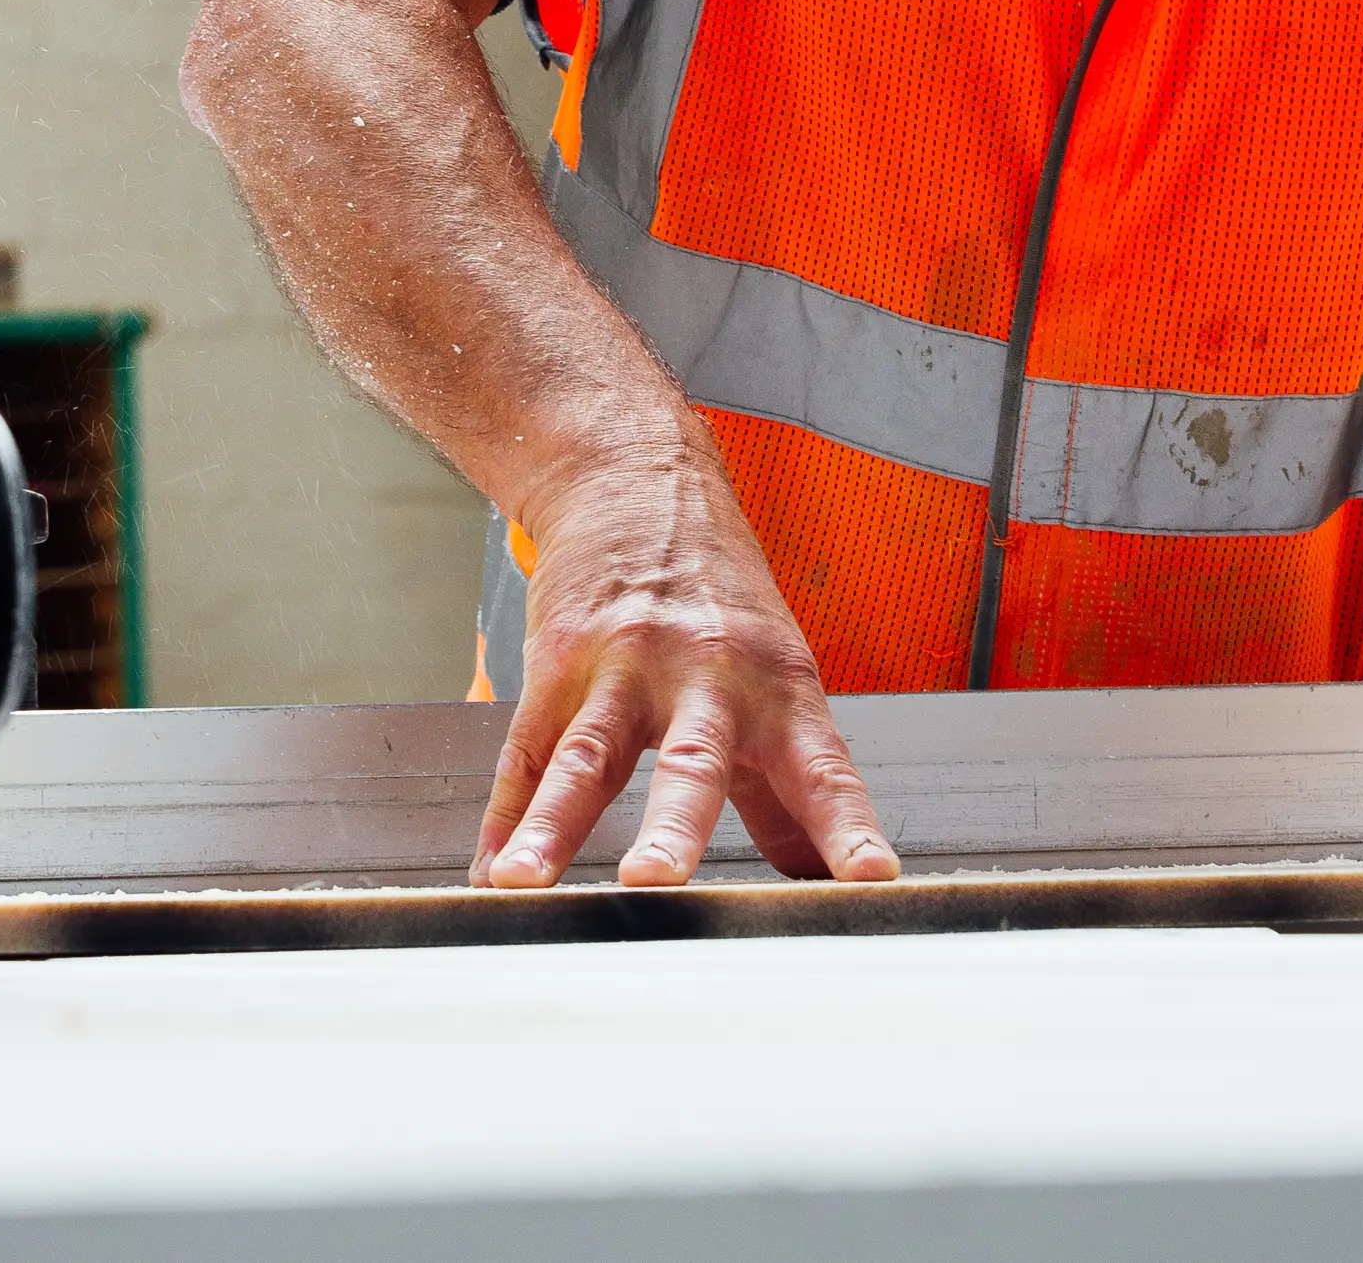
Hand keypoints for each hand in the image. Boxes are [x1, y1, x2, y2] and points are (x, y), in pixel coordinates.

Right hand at [475, 419, 899, 889]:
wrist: (636, 481)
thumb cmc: (715, 591)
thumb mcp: (776, 679)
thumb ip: (793, 789)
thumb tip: (817, 876)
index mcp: (777, 688)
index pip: (823, 770)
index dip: (846, 827)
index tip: (867, 880)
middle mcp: (705, 676)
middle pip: (690, 762)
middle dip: (674, 825)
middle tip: (659, 881)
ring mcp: (623, 668)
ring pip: (587, 756)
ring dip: (554, 826)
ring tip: (527, 882)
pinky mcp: (558, 663)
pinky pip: (527, 749)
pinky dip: (507, 816)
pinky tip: (495, 868)